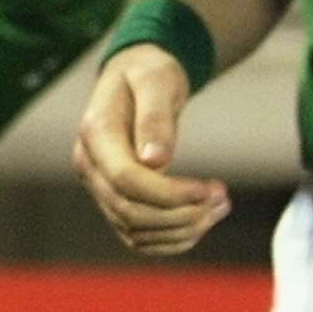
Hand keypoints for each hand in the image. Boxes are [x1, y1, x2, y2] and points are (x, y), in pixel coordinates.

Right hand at [73, 44, 228, 254]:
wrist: (135, 77)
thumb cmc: (148, 72)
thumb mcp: (156, 79)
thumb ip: (155, 118)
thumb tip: (155, 161)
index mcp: (95, 133)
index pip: (125, 180)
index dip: (168, 194)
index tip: (210, 189)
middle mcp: (89, 166)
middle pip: (130, 212)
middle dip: (181, 214)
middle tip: (223, 198)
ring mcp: (99, 187)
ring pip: (136, 231)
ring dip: (182, 228)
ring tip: (220, 205)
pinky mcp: (115, 201)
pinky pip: (139, 237)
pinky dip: (173, 239)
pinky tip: (202, 219)